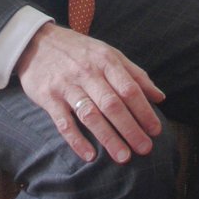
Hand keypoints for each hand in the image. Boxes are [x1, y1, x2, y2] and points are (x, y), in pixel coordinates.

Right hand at [15, 22, 165, 163]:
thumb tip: (160, 97)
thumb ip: (135, 75)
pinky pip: (63, 122)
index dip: (144, 111)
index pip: (130, 89)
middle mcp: (88, 73)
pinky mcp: (48, 97)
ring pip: (90, 115)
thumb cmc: (81, 51)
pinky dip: (76, 140)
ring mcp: (67, 86)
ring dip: (108, 138)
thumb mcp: (110, 54)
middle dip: (130, 129)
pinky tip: (90, 156)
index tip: (156, 130)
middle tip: (145, 149)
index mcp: (107, 61)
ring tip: (123, 157)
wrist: (38, 41)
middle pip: (112, 104)